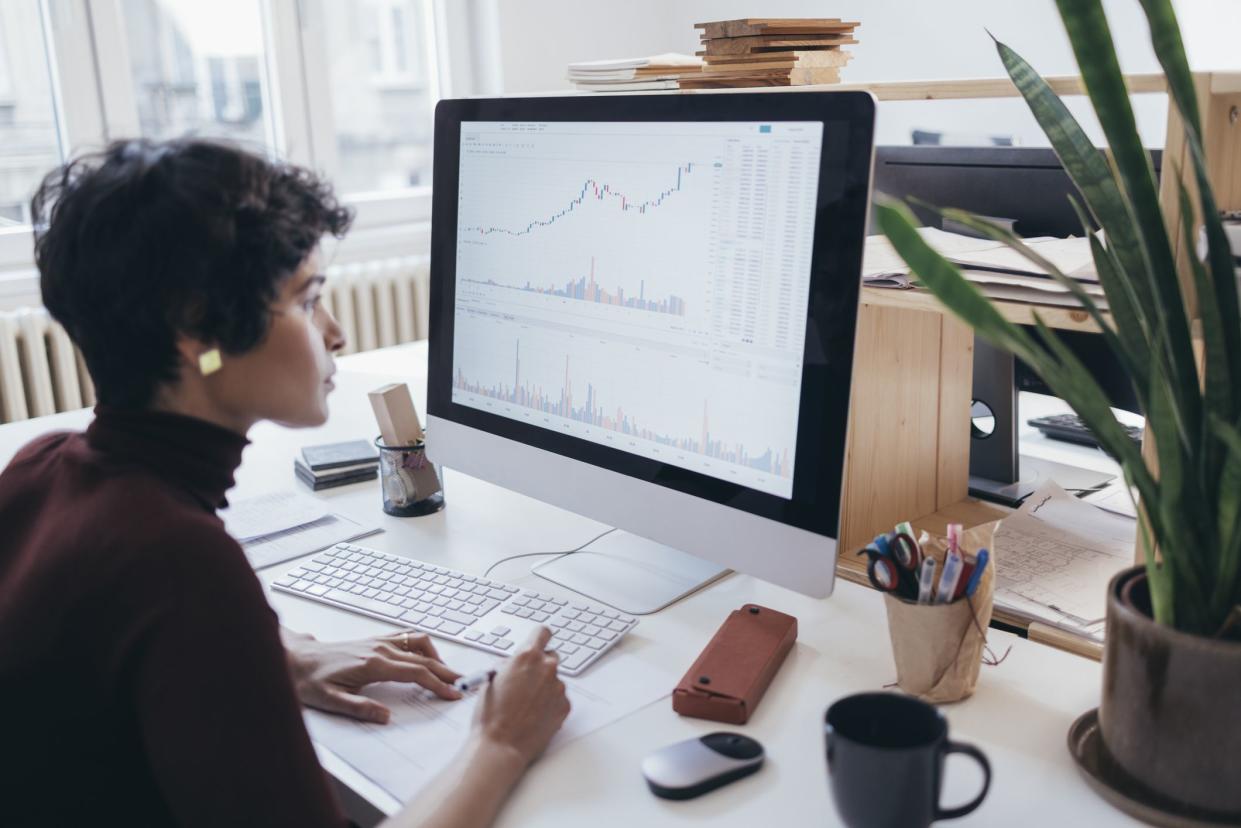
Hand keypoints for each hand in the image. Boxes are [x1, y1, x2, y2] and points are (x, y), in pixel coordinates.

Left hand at [283, 629, 462, 723]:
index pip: (416, 673)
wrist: (296, 660)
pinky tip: (425, 658)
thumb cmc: (310, 680)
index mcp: (373, 664)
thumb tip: (386, 717)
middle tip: (465, 684)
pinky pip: (407, 637)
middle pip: (424, 658)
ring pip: (419, 642)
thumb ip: (360, 708)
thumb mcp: (331, 701)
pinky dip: (423, 646)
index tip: (454, 694)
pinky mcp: (375, 640)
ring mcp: (378, 641)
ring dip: (437, 656)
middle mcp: (380, 648)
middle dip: (447, 672)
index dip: (438, 684)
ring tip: (446, 673)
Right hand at [472, 626, 569, 765]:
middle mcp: (547, 668)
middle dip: (540, 666)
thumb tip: (513, 664)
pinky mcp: (565, 705)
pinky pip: (559, 698)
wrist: (501, 745)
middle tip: (526, 682)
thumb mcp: (491, 680)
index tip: (538, 643)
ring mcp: (558, 687)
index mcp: (527, 657)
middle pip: (551, 656)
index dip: (539, 638)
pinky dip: (549, 704)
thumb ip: (508, 666)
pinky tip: (534, 716)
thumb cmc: (491, 715)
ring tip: (525, 706)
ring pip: (554, 680)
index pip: (542, 633)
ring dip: (544, 688)